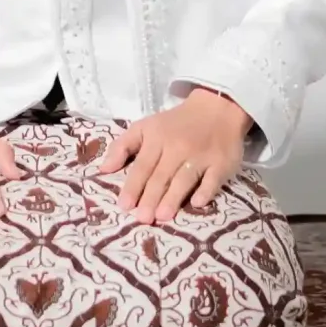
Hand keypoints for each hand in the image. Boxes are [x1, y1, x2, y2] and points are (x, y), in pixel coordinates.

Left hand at [99, 88, 250, 222]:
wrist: (216, 108)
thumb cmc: (176, 124)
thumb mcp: (146, 127)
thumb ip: (123, 146)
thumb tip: (103, 169)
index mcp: (157, 138)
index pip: (142, 165)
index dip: (133, 186)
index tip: (124, 206)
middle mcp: (177, 147)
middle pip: (161, 175)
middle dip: (150, 197)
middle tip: (142, 218)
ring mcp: (201, 156)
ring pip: (184, 178)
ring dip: (173, 197)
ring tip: (161, 217)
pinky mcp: (221, 163)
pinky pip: (213, 179)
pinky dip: (205, 191)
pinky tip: (197, 203)